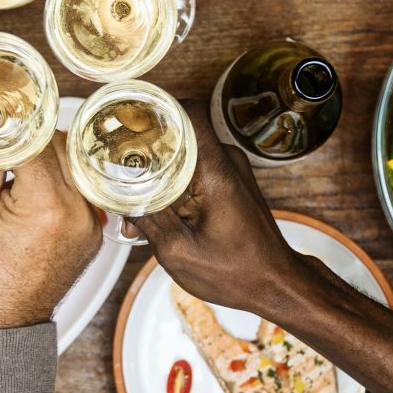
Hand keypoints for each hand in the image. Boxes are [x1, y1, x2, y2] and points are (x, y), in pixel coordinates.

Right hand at [0, 133, 101, 330]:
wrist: (5, 325)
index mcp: (47, 207)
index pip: (37, 144)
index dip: (17, 127)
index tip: (3, 117)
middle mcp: (78, 214)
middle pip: (61, 150)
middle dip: (32, 141)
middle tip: (6, 137)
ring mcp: (90, 225)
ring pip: (73, 167)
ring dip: (48, 159)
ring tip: (18, 165)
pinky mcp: (93, 233)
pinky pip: (79, 192)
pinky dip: (59, 183)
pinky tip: (34, 189)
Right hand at [135, 99, 305, 313]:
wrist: (276, 284)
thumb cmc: (236, 273)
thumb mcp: (177, 252)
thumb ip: (146, 218)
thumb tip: (117, 198)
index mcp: (216, 172)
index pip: (188, 112)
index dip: (155, 109)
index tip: (126, 120)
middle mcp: (226, 162)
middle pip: (180, 132)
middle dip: (145, 149)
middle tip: (116, 168)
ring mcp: (230, 169)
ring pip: (184, 152)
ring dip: (157, 172)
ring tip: (134, 203)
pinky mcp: (229, 181)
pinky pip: (194, 168)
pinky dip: (172, 184)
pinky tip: (156, 210)